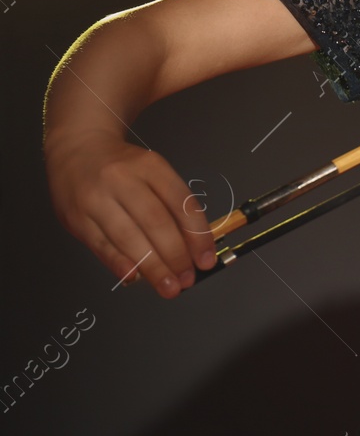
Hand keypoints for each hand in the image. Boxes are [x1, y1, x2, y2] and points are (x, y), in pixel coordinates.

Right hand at [46, 132, 216, 297]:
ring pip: (129, 237)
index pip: (181, 203)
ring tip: (168, 286)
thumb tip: (193, 246)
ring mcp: (96, 199)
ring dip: (152, 267)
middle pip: (156, 222)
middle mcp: (122, 180)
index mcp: (150, 166)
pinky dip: (119, 264)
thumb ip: (171, 204)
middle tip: (188, 279)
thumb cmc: (122, 166)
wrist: (77, 148)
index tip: (206, 259)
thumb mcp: (152, 171)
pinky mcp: (76, 218)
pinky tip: (134, 277)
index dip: (197, 235)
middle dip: (176, 256)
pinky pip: (101, 245)